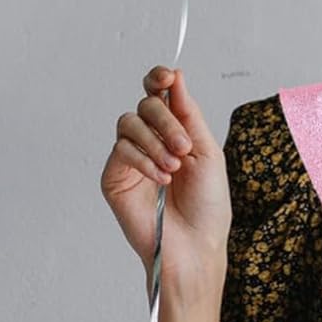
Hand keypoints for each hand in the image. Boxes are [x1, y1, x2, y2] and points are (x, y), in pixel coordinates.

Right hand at [99, 66, 231, 284]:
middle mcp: (150, 141)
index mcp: (174, 132)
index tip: (167, 76)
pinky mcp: (114, 178)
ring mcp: (130, 159)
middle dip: (166, 122)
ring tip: (174, 168)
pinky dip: (143, 160)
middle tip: (184, 148)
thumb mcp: (207, 152)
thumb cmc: (207, 205)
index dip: (158, 79)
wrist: (196, 245)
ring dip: (155, 142)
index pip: (158, 95)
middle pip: (145, 105)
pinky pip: (121, 151)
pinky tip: (161, 179)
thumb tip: (176, 76)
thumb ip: (188, 113)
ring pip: (128, 124)